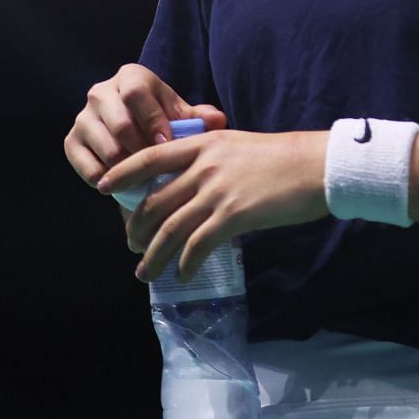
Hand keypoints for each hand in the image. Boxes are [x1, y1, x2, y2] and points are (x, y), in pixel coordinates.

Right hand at [63, 62, 226, 188]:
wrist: (132, 129)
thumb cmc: (161, 119)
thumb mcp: (180, 115)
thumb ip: (199, 118)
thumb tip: (217, 121)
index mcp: (130, 77)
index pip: (136, 94)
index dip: (153, 121)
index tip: (167, 145)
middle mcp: (100, 92)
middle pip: (119, 124)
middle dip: (142, 150)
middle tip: (159, 168)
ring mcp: (83, 117)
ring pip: (105, 148)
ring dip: (129, 168)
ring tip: (146, 178)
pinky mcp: (71, 142)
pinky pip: (89, 167)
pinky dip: (110, 180)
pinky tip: (126, 183)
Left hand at [95, 129, 329, 281]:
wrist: (315, 166)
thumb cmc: (282, 157)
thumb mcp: (237, 145)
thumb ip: (210, 160)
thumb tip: (189, 184)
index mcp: (202, 144)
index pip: (150, 157)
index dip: (123, 173)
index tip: (103, 187)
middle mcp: (203, 167)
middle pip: (155, 201)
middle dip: (136, 227)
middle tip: (132, 244)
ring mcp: (217, 191)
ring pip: (171, 228)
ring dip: (154, 255)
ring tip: (145, 272)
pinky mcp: (233, 216)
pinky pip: (197, 245)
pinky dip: (185, 263)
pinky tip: (181, 274)